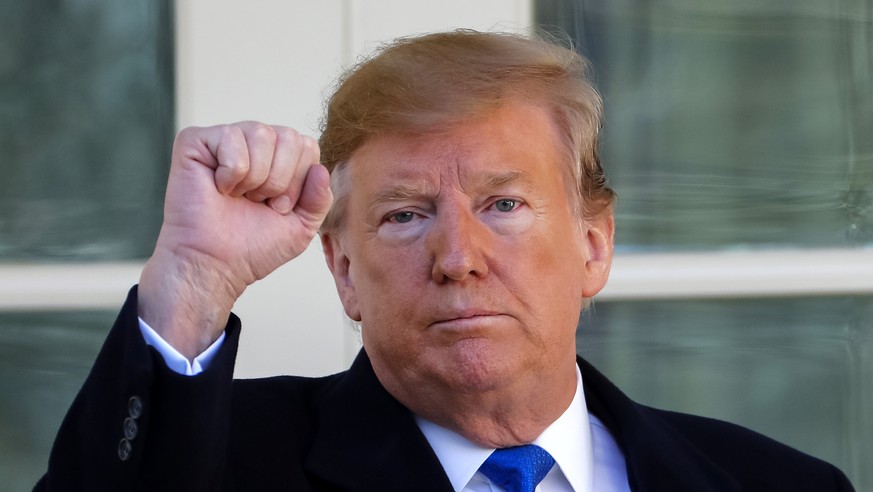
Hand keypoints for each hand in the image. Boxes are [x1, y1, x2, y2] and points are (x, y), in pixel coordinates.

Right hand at [138, 122, 332, 358]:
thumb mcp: (301, 227)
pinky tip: (219, 187)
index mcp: (280, 157)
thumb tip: (320, 169)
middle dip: (279, 180)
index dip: (298, 181)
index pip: (307, 146)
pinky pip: (230, 137)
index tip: (277, 207)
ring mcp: (226, 139)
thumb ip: (320, 199)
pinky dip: (231, 172)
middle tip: (257, 202)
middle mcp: (254, 143)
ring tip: (238, 196)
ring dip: (255, 177)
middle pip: (289, 136)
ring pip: (262, 133)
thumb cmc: (252, 246)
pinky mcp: (195, 140)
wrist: (214, 264)